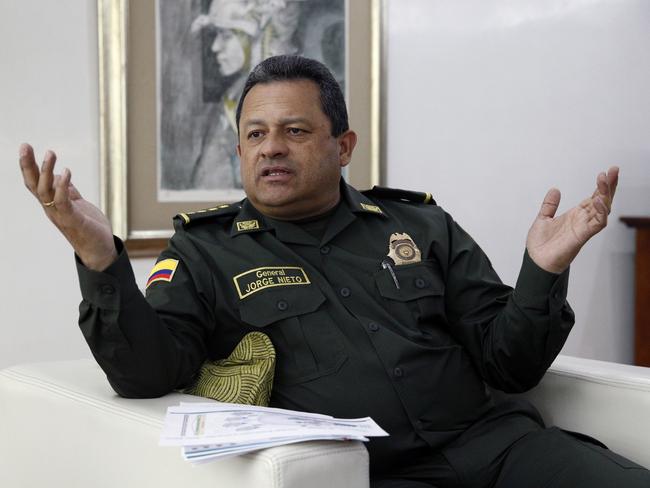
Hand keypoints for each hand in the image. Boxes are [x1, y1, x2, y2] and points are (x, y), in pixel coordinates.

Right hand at [19, 143, 117, 270]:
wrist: (100, 250)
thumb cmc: (89, 228)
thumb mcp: (78, 205)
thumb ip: (69, 192)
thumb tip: (59, 177)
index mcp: (52, 204)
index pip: (35, 182)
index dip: (29, 166)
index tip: (25, 147)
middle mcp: (52, 209)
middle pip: (34, 185)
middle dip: (28, 165)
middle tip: (25, 146)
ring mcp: (61, 215)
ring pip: (45, 191)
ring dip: (46, 171)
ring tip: (50, 153)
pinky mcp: (73, 220)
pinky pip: (63, 201)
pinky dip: (63, 186)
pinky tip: (66, 172)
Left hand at [526, 167, 618, 273]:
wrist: (535, 261)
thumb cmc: (540, 245)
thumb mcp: (543, 219)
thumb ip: (550, 205)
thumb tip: (555, 189)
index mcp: (575, 215)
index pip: (594, 197)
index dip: (602, 185)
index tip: (608, 171)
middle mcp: (583, 221)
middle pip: (603, 201)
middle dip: (609, 186)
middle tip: (613, 170)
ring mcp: (584, 228)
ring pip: (603, 210)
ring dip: (606, 195)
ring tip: (604, 180)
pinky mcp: (582, 237)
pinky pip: (598, 224)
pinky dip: (601, 212)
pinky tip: (599, 200)